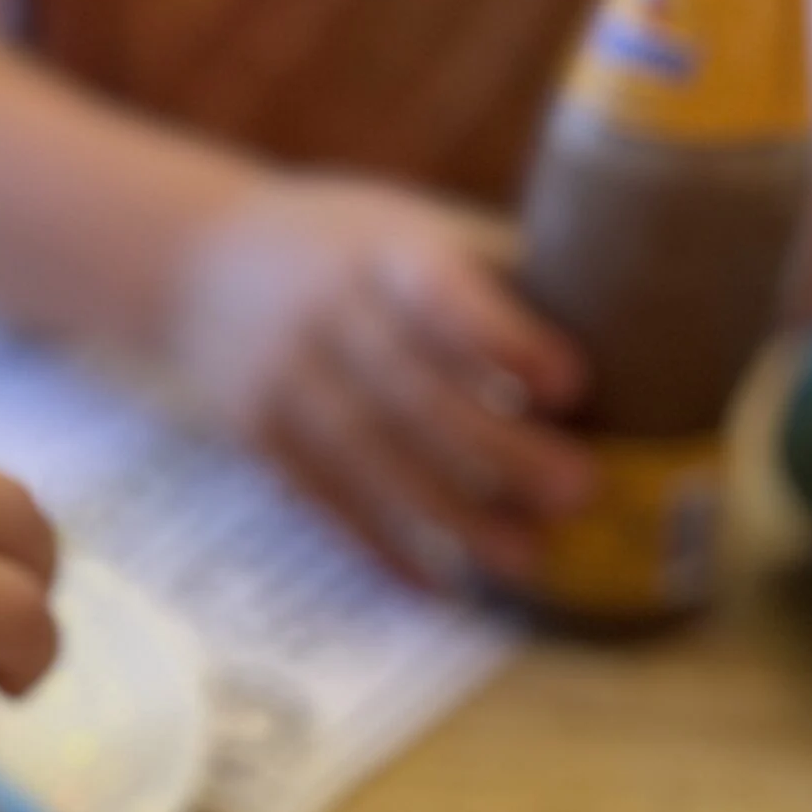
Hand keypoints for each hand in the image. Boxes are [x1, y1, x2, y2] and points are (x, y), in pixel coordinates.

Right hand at [170, 176, 594, 592]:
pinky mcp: (260, 439)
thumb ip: (489, 273)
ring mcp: (283, 383)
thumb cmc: (342, 246)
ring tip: (528, 561)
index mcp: (380, 252)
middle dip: (499, 450)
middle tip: (579, 491)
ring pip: (372, 461)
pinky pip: (325, 503)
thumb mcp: (404, 226)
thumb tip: (620, 325)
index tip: (574, 382)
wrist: (191, 263)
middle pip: (413, 393)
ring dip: (453, 518)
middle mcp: (325, 316)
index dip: (505, 340)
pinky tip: (439, 585)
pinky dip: (383, 547)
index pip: (441, 295)